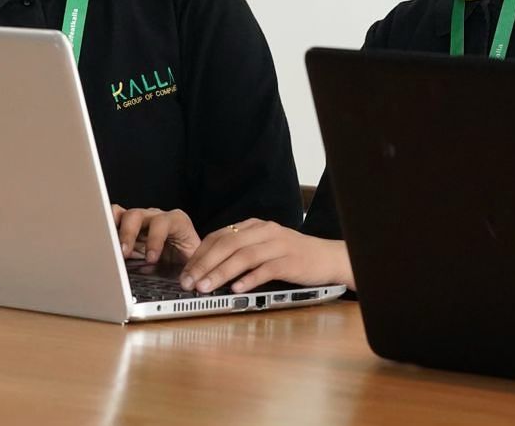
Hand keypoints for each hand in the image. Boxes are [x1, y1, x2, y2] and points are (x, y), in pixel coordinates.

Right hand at [111, 205, 200, 264]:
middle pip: (137, 215)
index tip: (151, 258)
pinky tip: (104, 242)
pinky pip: (114, 218)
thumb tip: (187, 284)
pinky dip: (107, 228)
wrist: (183, 260)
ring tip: (110, 249)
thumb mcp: (191, 264)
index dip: (155, 239)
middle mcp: (156, 217)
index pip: (163, 223)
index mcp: (177, 222)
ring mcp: (140, 221)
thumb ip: (188, 270)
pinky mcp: (127, 227)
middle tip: (124, 254)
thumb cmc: (188, 260)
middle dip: (128, 234)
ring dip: (114, 232)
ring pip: (123, 216)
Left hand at [178, 219, 353, 293]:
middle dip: (204, 264)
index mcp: (255, 226)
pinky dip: (249, 279)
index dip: (200, 254)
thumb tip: (209, 268)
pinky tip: (236, 289)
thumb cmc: (293, 255)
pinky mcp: (290, 261)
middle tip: (189, 282)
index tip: (185, 271)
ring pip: (244, 256)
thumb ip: (242, 251)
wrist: (328, 257)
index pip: (220, 236)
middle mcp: (265, 231)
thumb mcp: (265, 246)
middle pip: (228, 244)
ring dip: (221, 272)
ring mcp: (278, 245)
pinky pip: (266, 269)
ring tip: (206, 288)